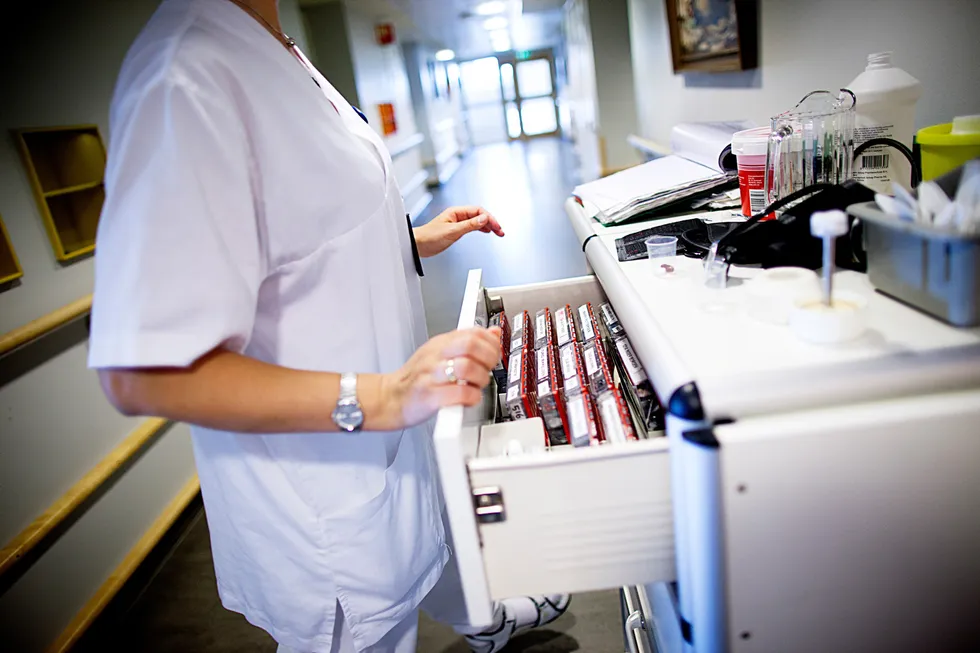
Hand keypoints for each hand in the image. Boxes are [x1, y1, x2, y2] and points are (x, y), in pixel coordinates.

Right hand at [376, 327, 501, 429]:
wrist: (389, 398)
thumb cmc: (415, 379)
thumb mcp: (440, 354)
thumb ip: (466, 344)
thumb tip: (493, 333)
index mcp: (439, 343)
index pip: (473, 332)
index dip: (491, 343)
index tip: (493, 355)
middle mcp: (435, 356)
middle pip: (471, 345)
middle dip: (488, 358)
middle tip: (486, 370)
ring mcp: (431, 375)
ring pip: (467, 368)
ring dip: (480, 379)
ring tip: (475, 386)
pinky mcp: (429, 397)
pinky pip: (460, 393)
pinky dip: (471, 397)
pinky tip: (468, 399)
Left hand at [413, 206, 504, 256]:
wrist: (418, 245)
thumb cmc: (429, 237)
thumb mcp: (452, 231)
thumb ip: (469, 225)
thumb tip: (483, 219)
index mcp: (456, 212)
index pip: (478, 211)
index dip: (489, 218)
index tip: (496, 227)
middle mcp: (457, 215)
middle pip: (480, 215)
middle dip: (492, 222)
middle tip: (500, 231)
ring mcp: (457, 222)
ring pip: (477, 221)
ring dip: (488, 225)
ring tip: (498, 232)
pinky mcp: (456, 230)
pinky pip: (472, 226)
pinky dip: (481, 228)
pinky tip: (486, 232)